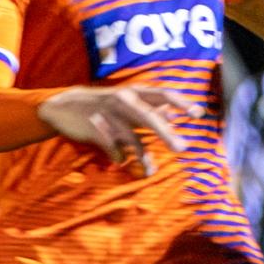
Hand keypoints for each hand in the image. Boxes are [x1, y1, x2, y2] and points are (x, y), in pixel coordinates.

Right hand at [38, 83, 198, 170]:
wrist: (64, 106)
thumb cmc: (104, 105)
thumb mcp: (127, 103)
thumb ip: (150, 107)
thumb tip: (173, 110)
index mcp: (135, 92)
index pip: (163, 94)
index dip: (182, 103)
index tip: (199, 114)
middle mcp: (123, 100)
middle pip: (148, 117)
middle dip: (166, 133)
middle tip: (183, 148)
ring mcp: (108, 115)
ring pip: (130, 137)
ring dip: (143, 156)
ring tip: (151, 171)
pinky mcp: (94, 128)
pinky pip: (112, 148)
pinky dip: (118, 157)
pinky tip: (121, 162)